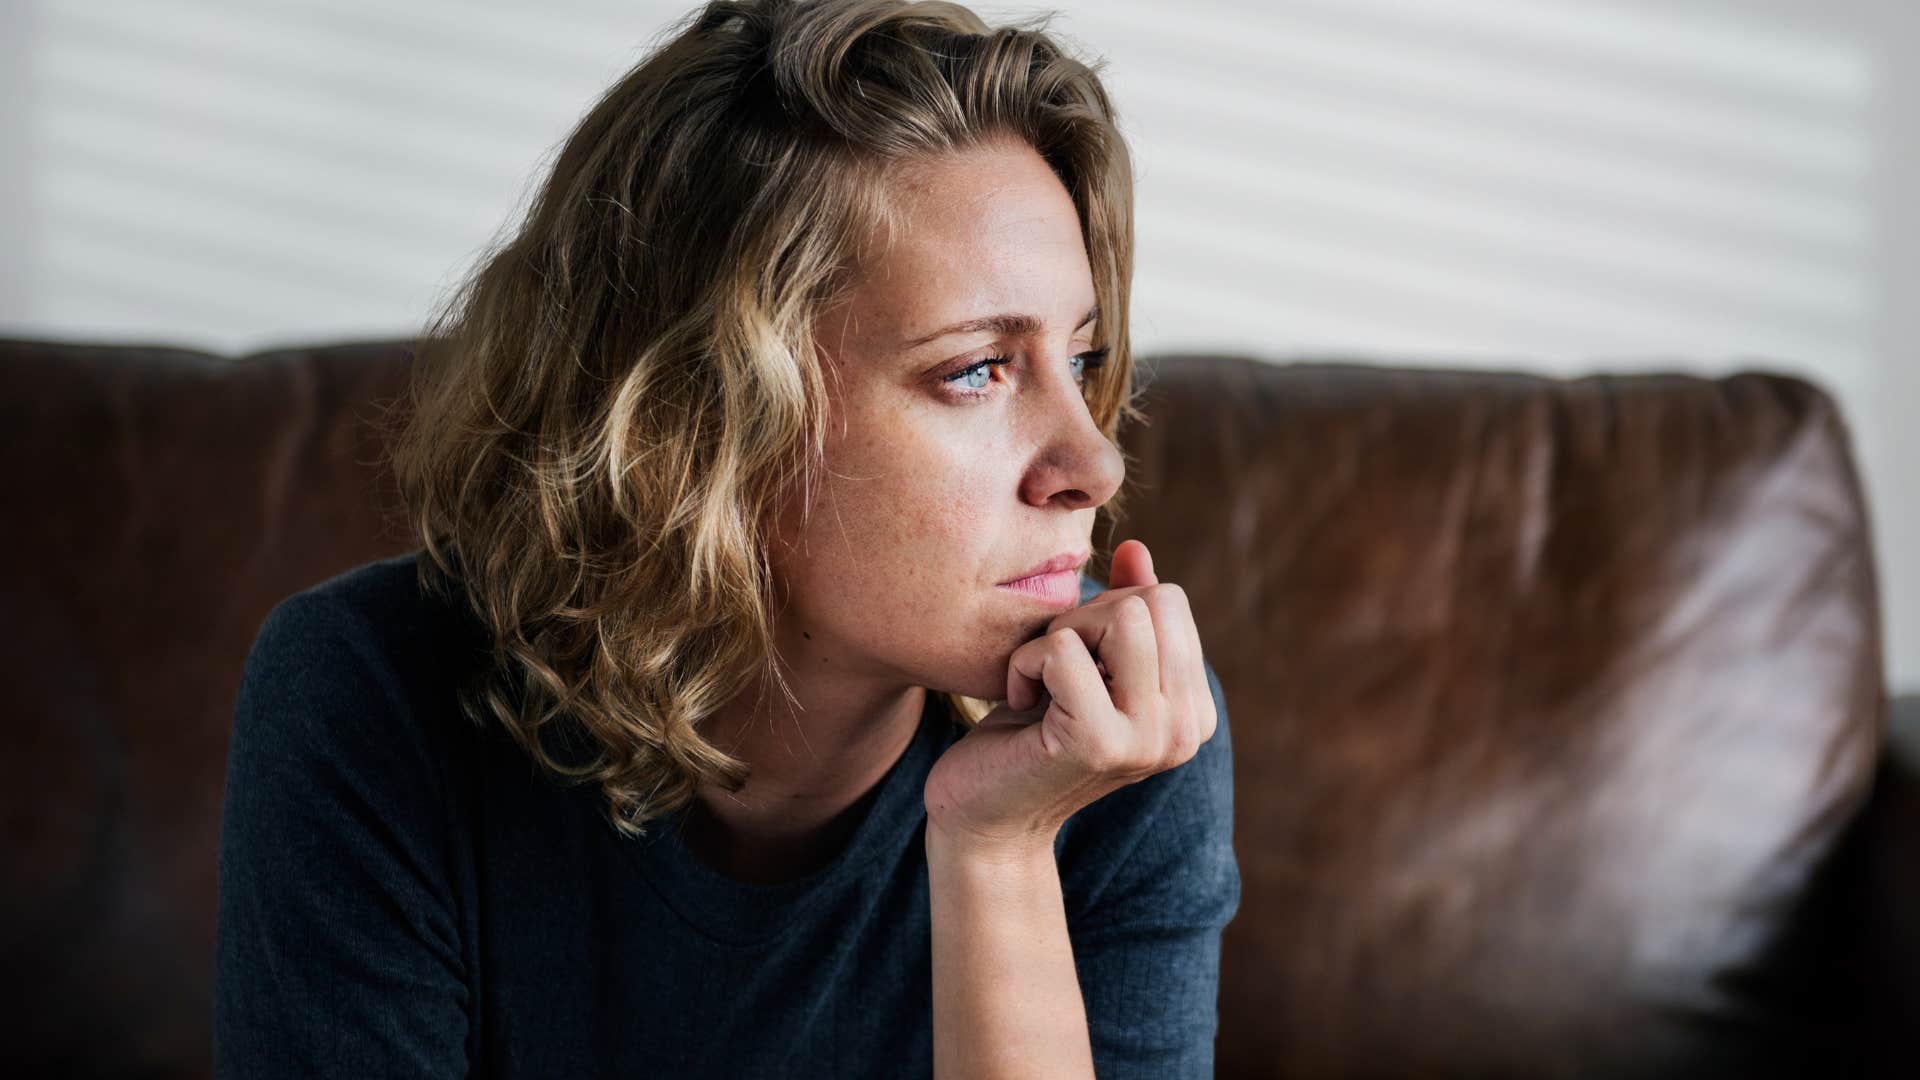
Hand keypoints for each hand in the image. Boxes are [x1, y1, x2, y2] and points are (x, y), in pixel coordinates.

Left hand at [922, 539, 1216, 855]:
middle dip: (1087, 616)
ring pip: (1122, 616)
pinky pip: (1063, 650)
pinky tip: (1020, 704)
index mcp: (1194, 709)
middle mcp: (1186, 729)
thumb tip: (1136, 549)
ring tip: (1042, 682)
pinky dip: (1025, 663)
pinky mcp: (1099, 744)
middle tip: (1054, 670)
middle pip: (1152, 601)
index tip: (1077, 662)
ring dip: (1061, 635)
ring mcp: (1149, 739)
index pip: (1170, 600)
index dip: (1107, 611)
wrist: (985, 818)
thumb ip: (1121, 610)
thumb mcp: (1084, 663)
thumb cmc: (1029, 734)